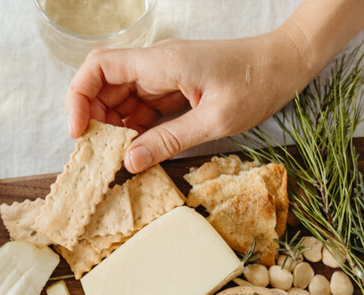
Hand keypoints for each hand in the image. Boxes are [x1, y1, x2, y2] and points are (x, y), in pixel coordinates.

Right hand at [66, 35, 306, 172]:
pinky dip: (133, 129)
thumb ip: (169, 141)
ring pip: (118, 99)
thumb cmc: (257, 84)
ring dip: (112, 128)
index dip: (78, 98)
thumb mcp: (215, 121)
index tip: (79, 132)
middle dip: (92, 119)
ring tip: (117, 159)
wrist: (285, 64)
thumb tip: (129, 162)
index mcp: (162, 63)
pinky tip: (138, 150)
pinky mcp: (172, 88)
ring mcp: (163, 76)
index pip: (99, 67)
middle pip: (102, 85)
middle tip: (98, 155)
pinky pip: (140, 107)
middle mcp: (156, 65)